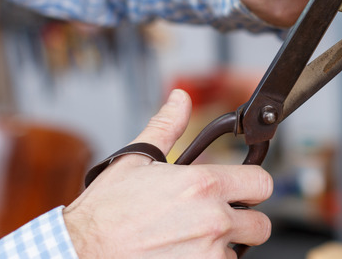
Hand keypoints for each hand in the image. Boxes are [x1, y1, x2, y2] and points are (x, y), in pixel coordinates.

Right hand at [63, 89, 272, 258]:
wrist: (79, 252)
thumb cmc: (103, 213)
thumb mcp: (135, 160)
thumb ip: (167, 126)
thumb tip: (180, 99)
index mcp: (204, 186)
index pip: (262, 183)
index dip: (252, 185)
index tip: (241, 189)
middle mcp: (213, 221)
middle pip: (261, 225)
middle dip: (244, 220)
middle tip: (218, 218)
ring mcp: (208, 255)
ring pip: (238, 251)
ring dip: (222, 246)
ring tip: (189, 238)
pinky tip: (181, 254)